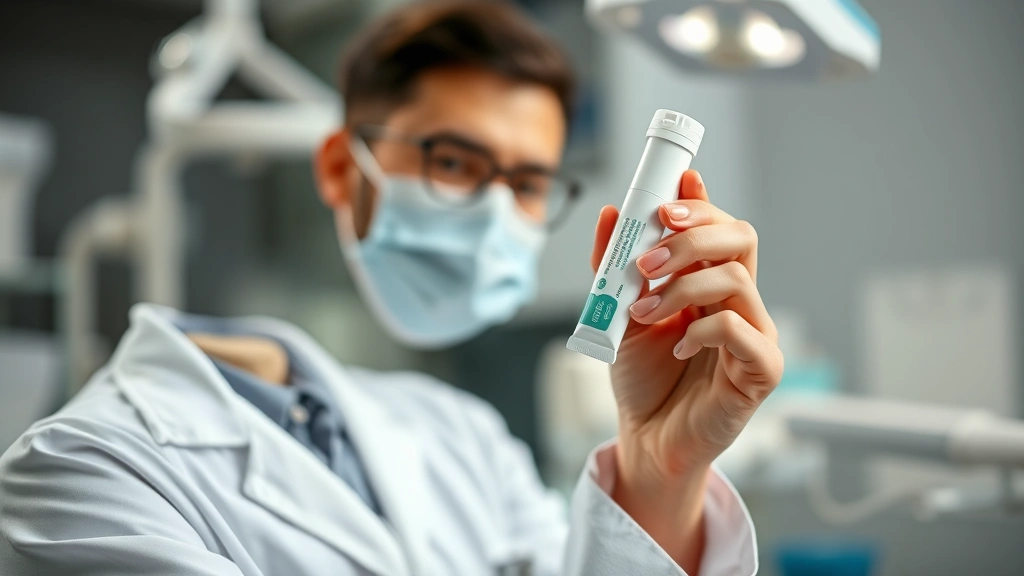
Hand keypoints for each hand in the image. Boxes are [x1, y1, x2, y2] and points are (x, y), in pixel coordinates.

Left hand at [590, 170, 783, 572]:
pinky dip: (702, 332)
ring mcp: (754, 332)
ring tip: (642, 312)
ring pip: (737, 279)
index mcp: (709, 281)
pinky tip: (676, 347)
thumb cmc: (643, 378)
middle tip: (646, 259)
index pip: (718, 226)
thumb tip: (608, 214)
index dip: (701, 202)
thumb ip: (614, 267)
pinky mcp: (761, 369)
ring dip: (682, 289)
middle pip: (740, 238)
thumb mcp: (618, 313)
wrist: (648, 437)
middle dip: (691, 235)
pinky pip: (742, 331)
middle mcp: (737, 300)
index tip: (672, 189)